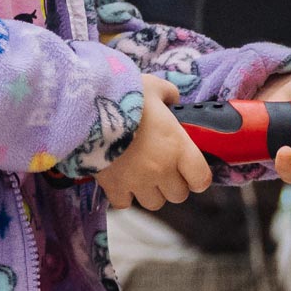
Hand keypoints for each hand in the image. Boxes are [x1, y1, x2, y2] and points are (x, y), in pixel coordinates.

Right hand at [104, 76, 214, 210]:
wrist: (88, 109)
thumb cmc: (125, 95)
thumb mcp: (153, 87)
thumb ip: (169, 94)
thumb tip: (173, 99)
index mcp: (178, 146)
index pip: (201, 179)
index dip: (197, 177)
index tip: (189, 170)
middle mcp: (162, 169)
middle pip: (178, 195)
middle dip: (173, 184)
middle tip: (163, 169)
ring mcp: (138, 181)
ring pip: (154, 203)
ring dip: (151, 192)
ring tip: (141, 175)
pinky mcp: (114, 187)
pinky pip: (125, 203)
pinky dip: (124, 196)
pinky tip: (121, 180)